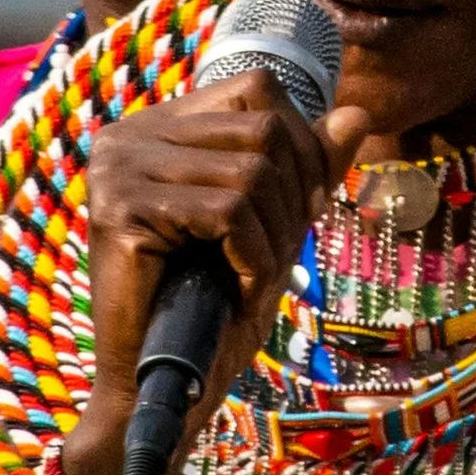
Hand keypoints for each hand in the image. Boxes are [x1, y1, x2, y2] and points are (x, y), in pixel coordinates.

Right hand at [59, 65, 366, 474]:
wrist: (160, 387)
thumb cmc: (215, 306)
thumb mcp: (274, 225)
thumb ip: (308, 168)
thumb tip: (357, 114)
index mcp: (158, 127)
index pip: (257, 87)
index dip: (301, 144)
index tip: (304, 208)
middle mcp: (129, 135)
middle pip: (264, 127)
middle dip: (296, 198)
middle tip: (281, 257)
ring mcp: (118, 168)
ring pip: (251, 173)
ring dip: (276, 237)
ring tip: (257, 280)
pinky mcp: (120, 209)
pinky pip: (227, 212)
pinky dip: (254, 257)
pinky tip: (240, 289)